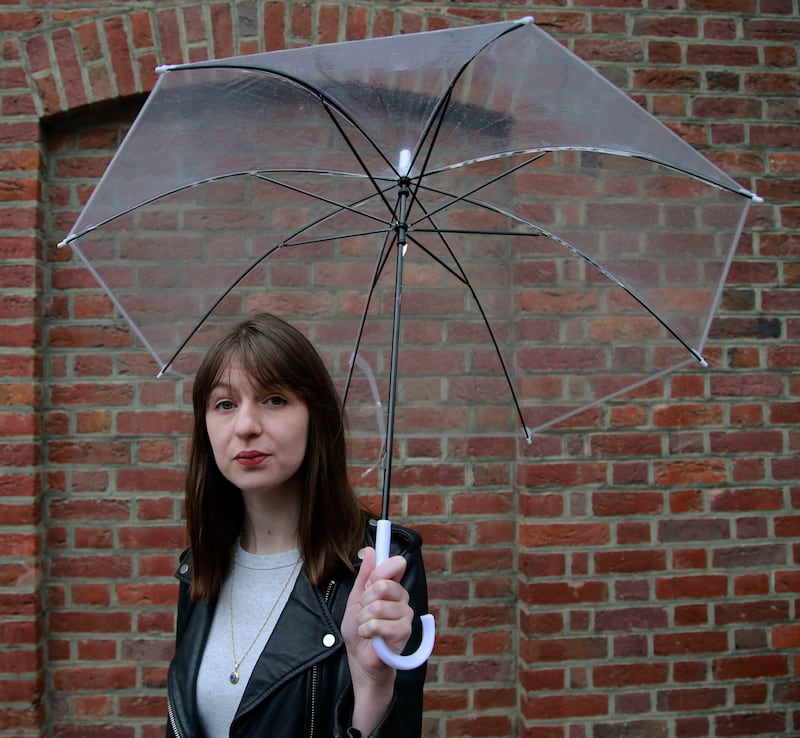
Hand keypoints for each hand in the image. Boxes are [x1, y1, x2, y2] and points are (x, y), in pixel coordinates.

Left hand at [341, 547, 412, 732]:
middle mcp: (402, 598)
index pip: (395, 565)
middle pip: (383, 584)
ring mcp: (405, 614)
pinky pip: (380, 624)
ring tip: (366, 627)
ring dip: (364, 619)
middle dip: (365, 600)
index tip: (372, 578)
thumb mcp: (356, 599)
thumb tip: (370, 550)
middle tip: (364, 612)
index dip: (382, 568)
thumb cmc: (360, 631)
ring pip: (379, 605)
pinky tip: (371, 637)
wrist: (361, 660)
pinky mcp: (404, 631)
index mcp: (391, 587)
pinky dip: (368, 630)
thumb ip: (364, 576)